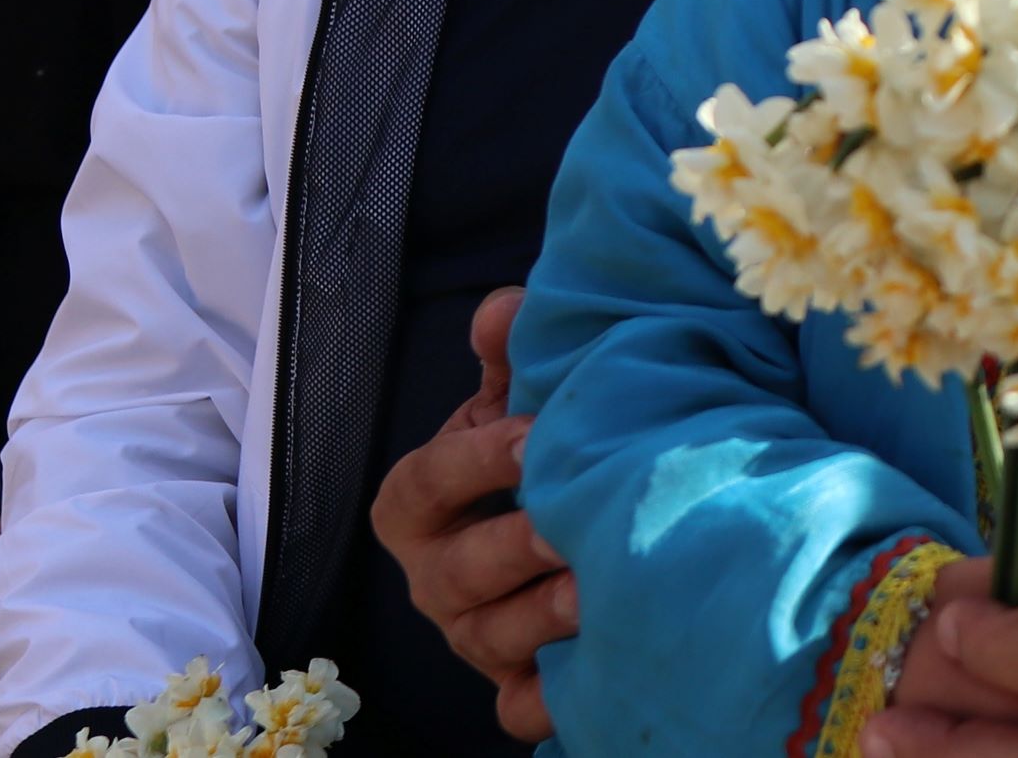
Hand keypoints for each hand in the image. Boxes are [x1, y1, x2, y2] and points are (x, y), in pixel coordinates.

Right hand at [368, 287, 573, 743]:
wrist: (566, 521)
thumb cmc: (534, 454)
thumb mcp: (515, 402)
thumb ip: (510, 357)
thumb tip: (506, 308)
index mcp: (418, 506)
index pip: (421, 486)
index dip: (472, 461)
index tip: (537, 434)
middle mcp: (435, 578)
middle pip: (454, 573)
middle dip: (513, 547)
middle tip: (573, 525)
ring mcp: (474, 638)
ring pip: (489, 640)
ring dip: (542, 616)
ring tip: (598, 589)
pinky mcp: (516, 686)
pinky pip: (522, 708)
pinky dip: (550, 699)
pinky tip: (599, 670)